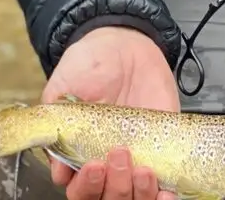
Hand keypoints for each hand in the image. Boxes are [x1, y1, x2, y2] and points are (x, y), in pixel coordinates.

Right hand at [41, 26, 180, 199]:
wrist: (126, 41)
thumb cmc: (90, 65)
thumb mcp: (63, 89)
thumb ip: (57, 126)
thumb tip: (58, 168)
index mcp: (80, 156)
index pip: (80, 192)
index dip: (85, 187)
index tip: (93, 165)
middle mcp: (110, 164)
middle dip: (113, 188)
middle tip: (118, 156)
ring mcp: (138, 159)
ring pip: (136, 198)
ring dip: (138, 193)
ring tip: (142, 168)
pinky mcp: (164, 150)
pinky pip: (167, 185)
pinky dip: (166, 195)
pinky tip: (166, 192)